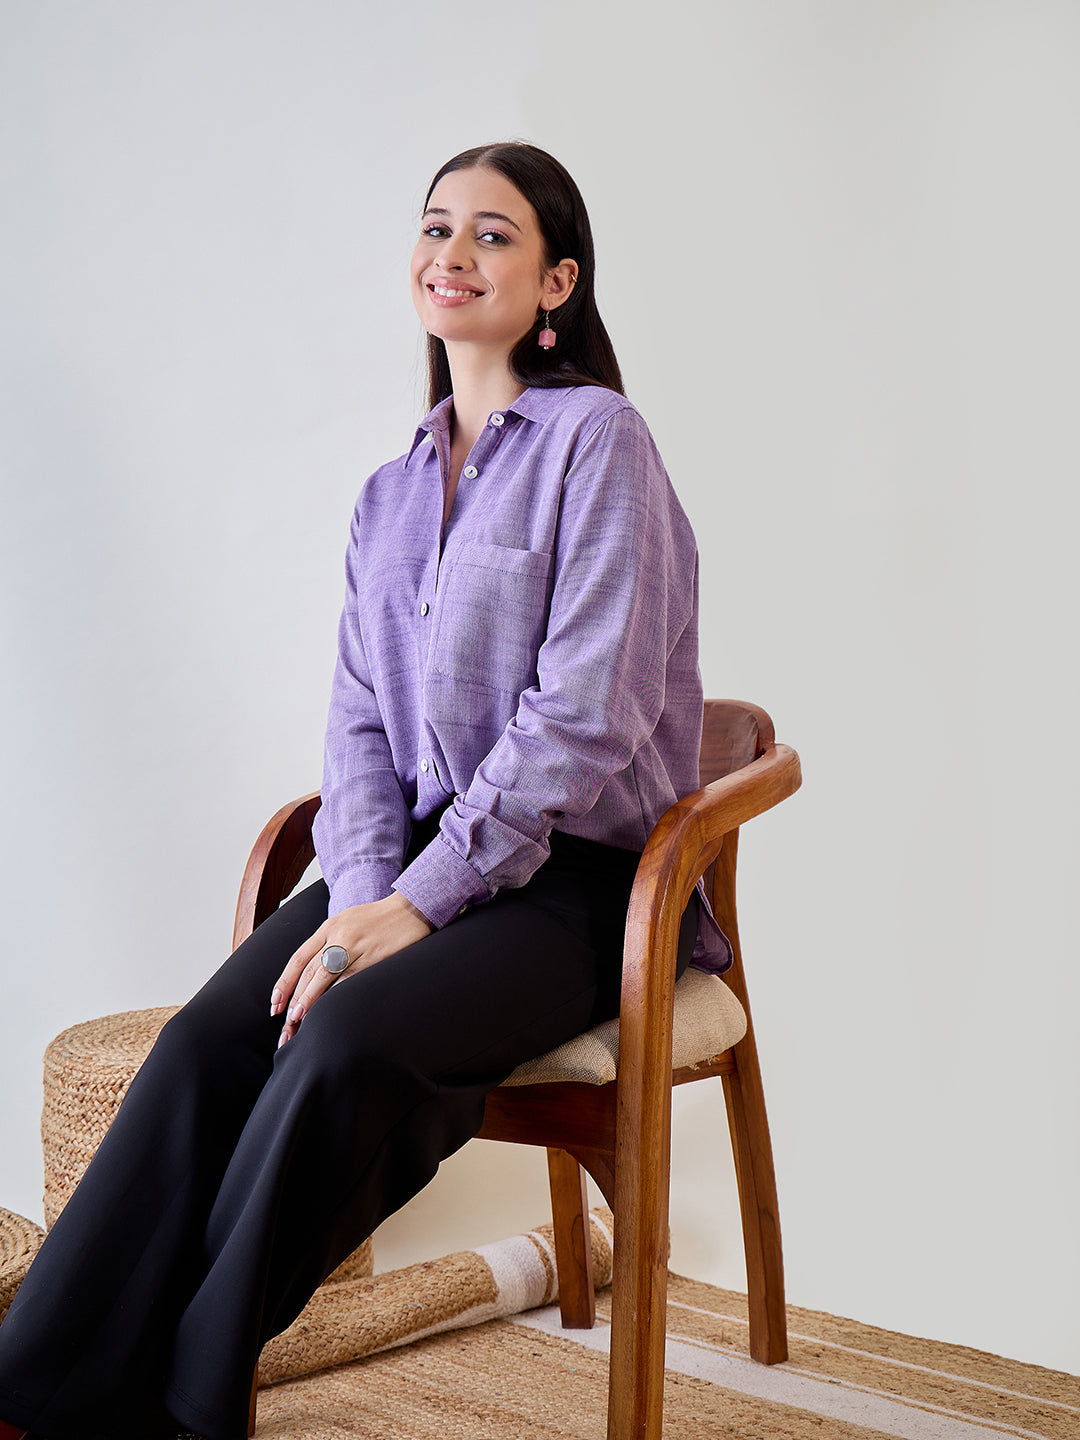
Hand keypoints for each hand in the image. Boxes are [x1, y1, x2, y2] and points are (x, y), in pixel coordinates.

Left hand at [270, 892, 432, 1046]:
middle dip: (292, 998)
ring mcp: (355, 946)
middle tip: (283, 1022)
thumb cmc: (381, 918)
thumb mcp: (349, 921)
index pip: (299, 958)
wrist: (412, 908)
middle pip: (308, 971)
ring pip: (323, 977)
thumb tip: (314, 969)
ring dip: (307, 1000)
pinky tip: (327, 1011)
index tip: (275, 1003)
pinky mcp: (373, 957)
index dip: (284, 982)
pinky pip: (349, 980)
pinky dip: (335, 997)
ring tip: (296, 1020)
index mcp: (329, 926)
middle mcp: (338, 935)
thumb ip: (330, 940)